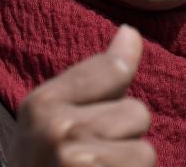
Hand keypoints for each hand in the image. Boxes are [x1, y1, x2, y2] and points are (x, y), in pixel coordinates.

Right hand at [12, 25, 154, 165]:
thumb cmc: (41, 166)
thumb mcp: (49, 119)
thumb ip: (94, 77)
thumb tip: (131, 31)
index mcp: (41, 103)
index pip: (113, 69)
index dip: (120, 92)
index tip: (100, 111)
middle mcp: (58, 127)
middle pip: (137, 112)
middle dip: (123, 138)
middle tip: (90, 159)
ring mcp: (78, 159)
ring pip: (144, 151)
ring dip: (128, 165)